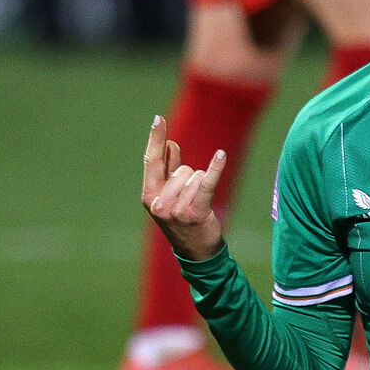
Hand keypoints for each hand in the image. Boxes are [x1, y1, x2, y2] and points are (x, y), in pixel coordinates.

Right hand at [141, 115, 225, 261]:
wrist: (195, 250)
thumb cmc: (183, 218)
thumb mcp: (170, 195)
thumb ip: (169, 169)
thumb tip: (171, 143)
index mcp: (148, 195)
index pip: (151, 160)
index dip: (155, 138)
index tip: (159, 118)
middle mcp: (158, 202)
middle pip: (182, 168)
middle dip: (190, 177)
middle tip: (189, 199)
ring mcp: (175, 209)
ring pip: (196, 176)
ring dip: (201, 186)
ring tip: (197, 205)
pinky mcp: (195, 212)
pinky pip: (207, 183)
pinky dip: (215, 168)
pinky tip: (221, 155)